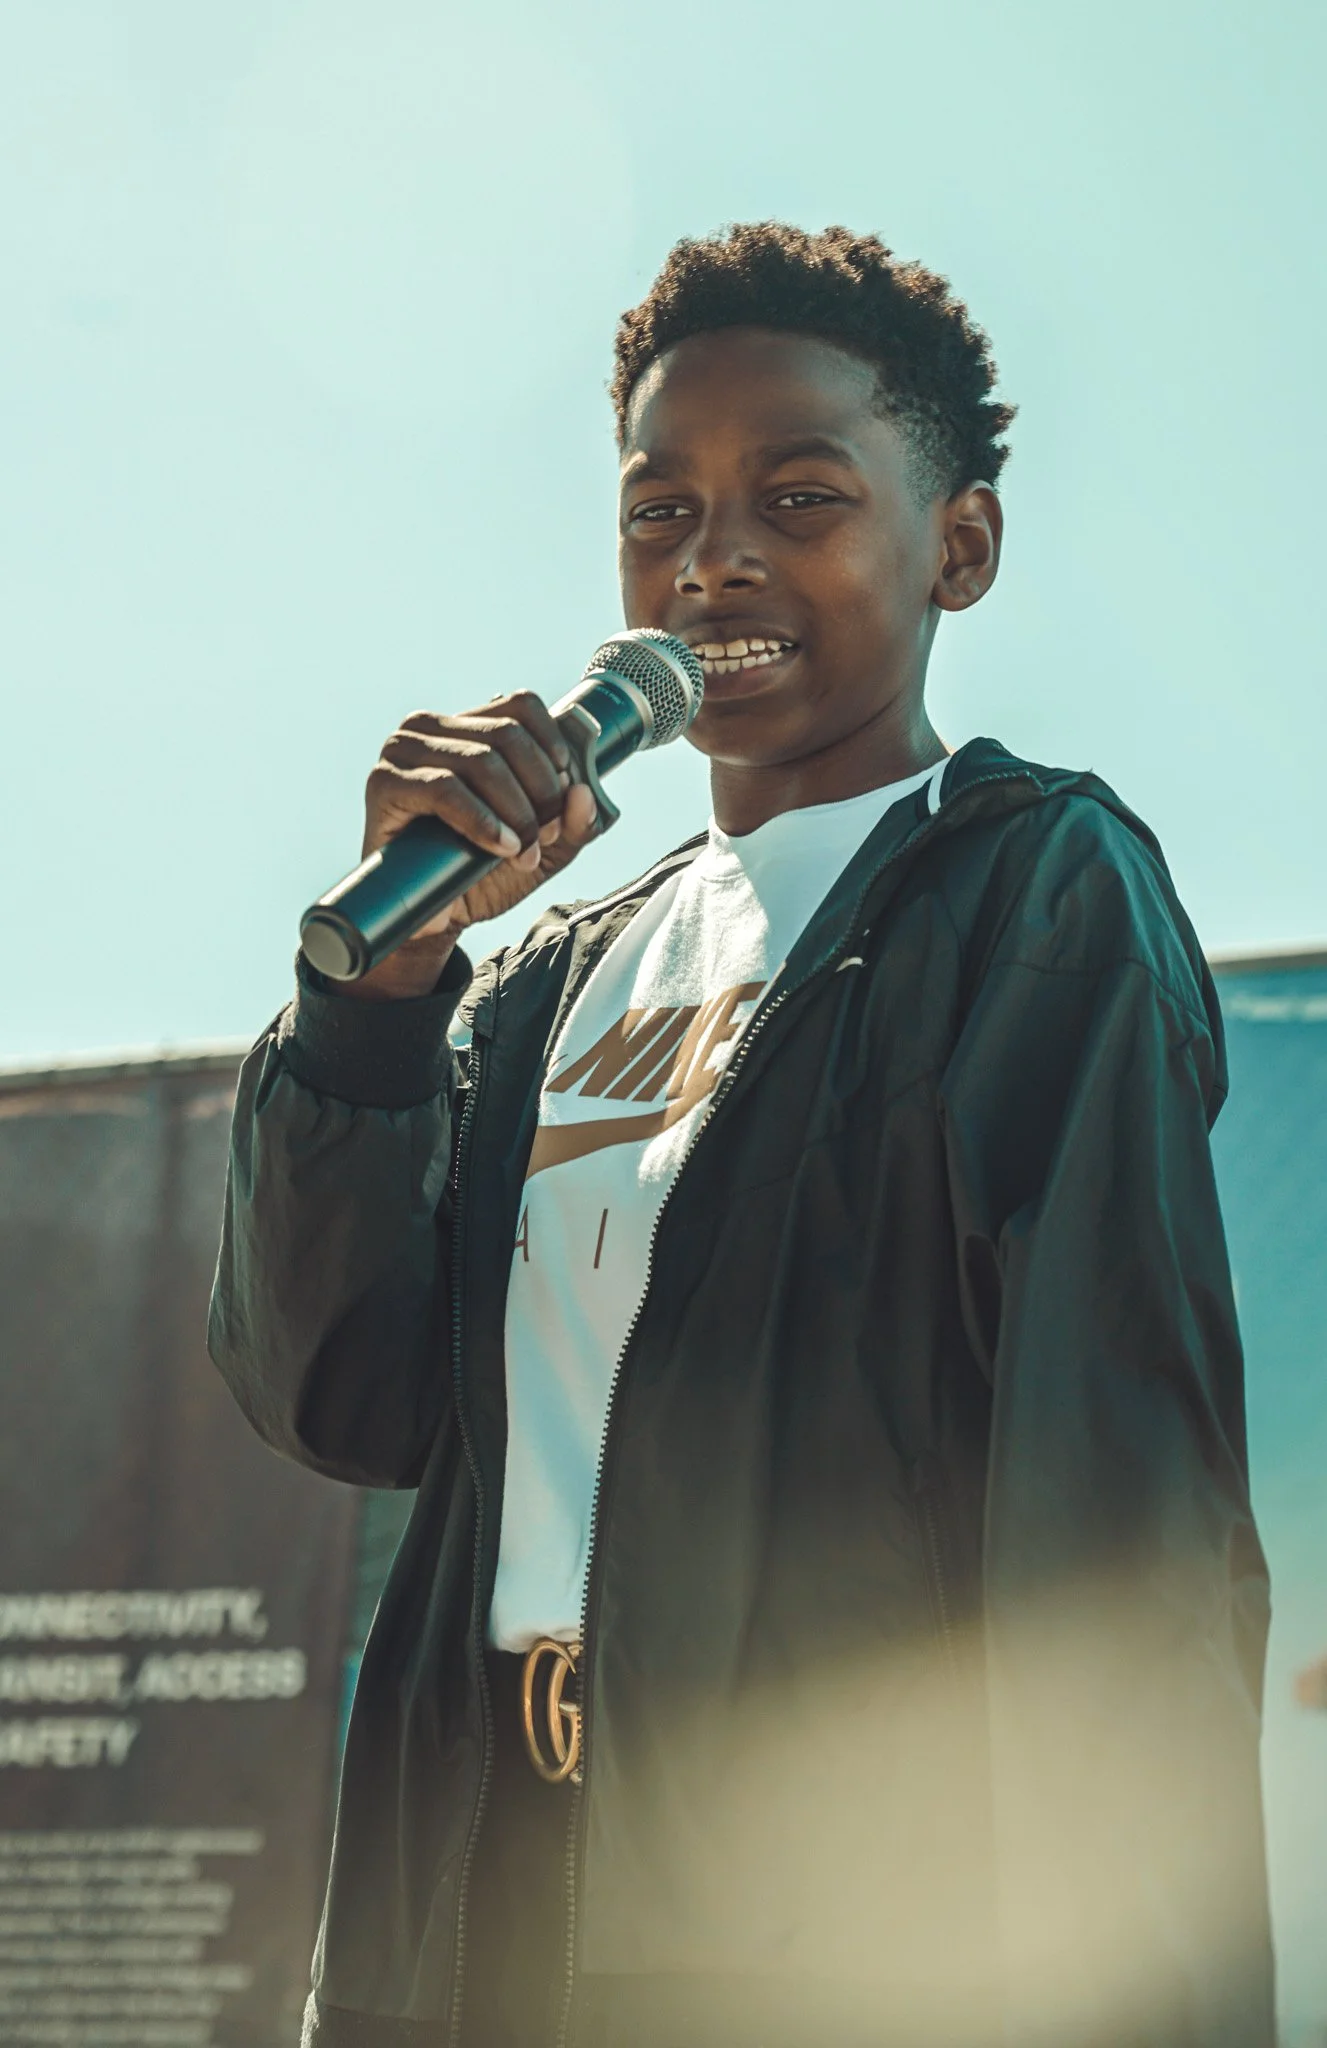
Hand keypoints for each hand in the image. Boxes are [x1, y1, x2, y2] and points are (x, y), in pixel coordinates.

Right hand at [345, 691, 600, 999]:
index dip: (553, 748)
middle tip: (545, 835)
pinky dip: (482, 819)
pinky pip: (445, 788)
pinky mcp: (385, 782)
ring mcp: (404, 751)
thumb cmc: (482, 874)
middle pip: (508, 734)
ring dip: (516, 810)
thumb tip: (584, 793)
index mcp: (466, 726)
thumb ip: (573, 822)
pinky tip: (500, 846)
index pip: (521, 706)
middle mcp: (431, 728)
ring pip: (482, 760)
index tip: (564, 793)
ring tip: (523, 851)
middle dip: (540, 790)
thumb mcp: (544, 847)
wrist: (436, 918)